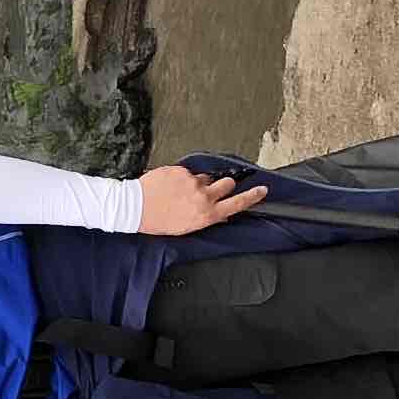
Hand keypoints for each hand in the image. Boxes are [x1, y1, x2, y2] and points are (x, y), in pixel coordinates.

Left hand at [135, 163, 270, 237]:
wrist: (135, 208)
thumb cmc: (159, 221)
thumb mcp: (187, 227)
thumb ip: (207, 217)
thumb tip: (222, 213)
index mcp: (206, 214)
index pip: (237, 203)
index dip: (252, 196)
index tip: (262, 190)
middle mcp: (203, 197)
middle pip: (227, 183)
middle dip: (224, 185)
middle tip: (211, 190)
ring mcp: (192, 182)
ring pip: (206, 177)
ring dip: (199, 182)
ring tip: (181, 192)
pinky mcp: (180, 171)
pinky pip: (187, 172)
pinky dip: (181, 177)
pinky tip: (169, 186)